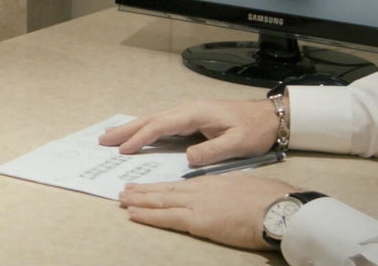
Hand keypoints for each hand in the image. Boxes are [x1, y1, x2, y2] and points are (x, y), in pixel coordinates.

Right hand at [98, 99, 279, 165]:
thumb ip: (212, 151)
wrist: (270, 117)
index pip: (160, 126)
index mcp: (194, 113)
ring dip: (131, 129)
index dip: (140, 138)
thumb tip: (187, 159)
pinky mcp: (191, 119)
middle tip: (102, 139)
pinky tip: (136, 135)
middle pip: (149, 119)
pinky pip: (162, 124)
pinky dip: (144, 129)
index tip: (123, 150)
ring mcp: (187, 113)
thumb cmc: (254, 129)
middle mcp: (186, 110)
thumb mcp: (237, 143)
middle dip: (125, 130)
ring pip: (153, 120)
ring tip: (110, 137)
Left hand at [118, 173, 294, 250]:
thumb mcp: (248, 185)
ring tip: (122, 199)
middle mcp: (201, 190)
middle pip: (166, 190)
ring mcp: (198, 204)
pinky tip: (134, 214)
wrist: (280, 209)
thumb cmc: (273, 199)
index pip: (182, 185)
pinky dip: (148, 215)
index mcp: (214, 183)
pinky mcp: (198, 220)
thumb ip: (233, 188)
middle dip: (144, 191)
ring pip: (161, 201)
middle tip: (125, 190)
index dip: (163, 187)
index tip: (148, 186)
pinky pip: (167, 218)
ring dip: (140, 201)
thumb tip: (229, 193)